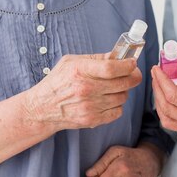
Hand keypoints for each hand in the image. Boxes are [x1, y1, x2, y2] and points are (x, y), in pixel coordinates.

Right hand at [24, 53, 141, 131]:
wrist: (43, 108)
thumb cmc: (58, 82)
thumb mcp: (71, 62)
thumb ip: (96, 58)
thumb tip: (118, 56)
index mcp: (80, 71)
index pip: (112, 68)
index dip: (127, 65)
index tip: (132, 63)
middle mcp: (86, 89)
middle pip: (122, 83)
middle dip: (133, 77)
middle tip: (134, 74)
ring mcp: (90, 106)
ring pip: (122, 97)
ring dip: (123, 91)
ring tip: (115, 87)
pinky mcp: (92, 119)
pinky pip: (118, 111)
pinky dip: (117, 105)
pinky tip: (109, 100)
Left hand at [152, 60, 176, 137]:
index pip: (174, 96)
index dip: (162, 81)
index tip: (157, 68)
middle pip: (166, 106)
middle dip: (158, 87)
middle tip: (155, 73)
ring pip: (165, 116)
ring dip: (159, 98)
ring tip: (158, 83)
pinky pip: (171, 123)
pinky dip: (164, 110)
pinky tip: (164, 97)